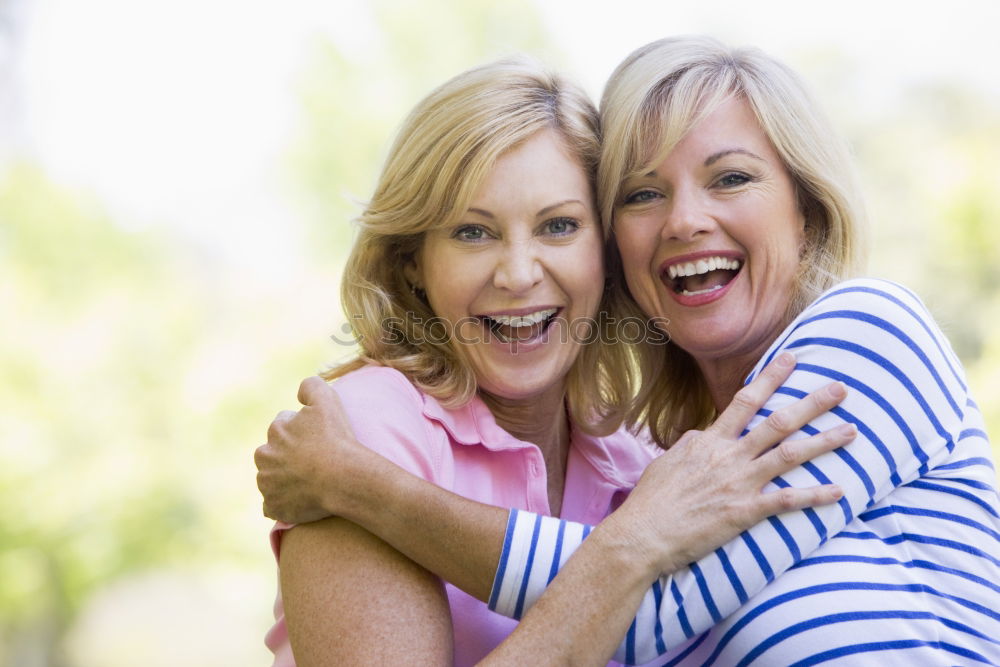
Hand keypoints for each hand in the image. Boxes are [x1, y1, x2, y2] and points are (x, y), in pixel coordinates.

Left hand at [255, 376, 366, 523]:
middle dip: (287, 455)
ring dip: (284, 478)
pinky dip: (283, 502)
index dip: (302, 432)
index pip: (284, 426)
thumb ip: (311, 386)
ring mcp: (267, 484)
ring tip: (309, 481)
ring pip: (271, 478)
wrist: (343, 478)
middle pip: (274, 453)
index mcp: (276, 430)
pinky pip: (273, 504)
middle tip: (313, 461)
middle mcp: (265, 456)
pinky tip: (301, 499)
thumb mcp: (327, 400)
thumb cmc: (336, 439)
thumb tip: (300, 391)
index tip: (317, 440)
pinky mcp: (274, 506)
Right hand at [611, 351, 853, 574]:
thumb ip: (690, 445)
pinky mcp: (745, 512)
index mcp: (709, 441)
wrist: (643, 534)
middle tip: (840, 388)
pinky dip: (815, 496)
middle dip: (812, 403)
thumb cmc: (651, 500)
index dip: (771, 377)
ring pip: (790, 455)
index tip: (792, 359)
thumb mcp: (667, 462)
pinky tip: (839, 491)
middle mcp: (729, 457)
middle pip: (778, 422)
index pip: (745, 401)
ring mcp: (739, 483)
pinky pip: (787, 500)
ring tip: (852, 432)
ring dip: (824, 442)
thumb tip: (703, 435)